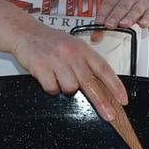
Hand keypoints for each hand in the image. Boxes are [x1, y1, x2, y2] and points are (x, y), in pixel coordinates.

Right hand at [11, 24, 127, 120]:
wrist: (25, 32)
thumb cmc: (51, 42)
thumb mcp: (73, 47)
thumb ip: (86, 64)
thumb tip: (102, 87)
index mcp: (83, 49)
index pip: (104, 69)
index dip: (115, 86)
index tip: (122, 100)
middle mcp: (71, 53)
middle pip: (90, 83)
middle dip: (102, 102)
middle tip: (110, 116)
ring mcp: (56, 59)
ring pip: (70, 88)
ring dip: (65, 88)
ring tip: (58, 77)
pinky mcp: (41, 66)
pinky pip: (52, 88)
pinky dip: (50, 87)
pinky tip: (47, 76)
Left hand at [95, 0, 148, 30]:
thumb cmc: (129, 5)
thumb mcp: (115, 9)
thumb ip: (104, 22)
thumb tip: (95, 37)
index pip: (108, 4)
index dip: (103, 13)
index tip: (98, 22)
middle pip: (122, 7)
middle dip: (115, 16)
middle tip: (109, 25)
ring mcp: (142, 4)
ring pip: (135, 10)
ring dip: (129, 18)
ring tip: (123, 24)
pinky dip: (146, 20)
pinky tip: (142, 24)